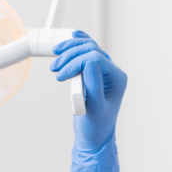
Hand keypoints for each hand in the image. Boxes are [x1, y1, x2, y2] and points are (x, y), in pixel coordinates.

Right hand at [51, 32, 127, 147]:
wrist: (93, 135)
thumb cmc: (96, 126)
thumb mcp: (94, 109)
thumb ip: (94, 86)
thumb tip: (90, 62)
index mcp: (117, 78)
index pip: (95, 58)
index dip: (75, 63)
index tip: (61, 76)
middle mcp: (112, 71)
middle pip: (90, 49)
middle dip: (70, 56)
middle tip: (55, 69)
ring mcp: (103, 70)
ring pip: (87, 47)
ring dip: (69, 50)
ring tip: (56, 62)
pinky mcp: (93, 71)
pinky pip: (86, 51)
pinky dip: (77, 43)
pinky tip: (71, 37)